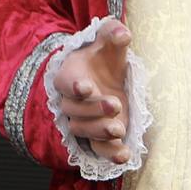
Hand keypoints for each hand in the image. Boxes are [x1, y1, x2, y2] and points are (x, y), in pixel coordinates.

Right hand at [56, 19, 134, 163]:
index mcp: (70, 76)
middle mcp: (72, 102)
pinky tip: (124, 156)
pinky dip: (110, 154)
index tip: (86, 87)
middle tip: (115, 105)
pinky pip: (98, 149)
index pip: (66, 82)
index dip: (74, 86)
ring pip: (83, 131)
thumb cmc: (103, 59)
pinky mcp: (98, 137)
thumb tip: (123, 33)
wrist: (105, 79)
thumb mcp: (108, 43)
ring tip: (119, 129)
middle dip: (95, 110)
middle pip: (75, 110)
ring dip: (101, 132)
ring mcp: (83, 121)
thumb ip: (113, 34)